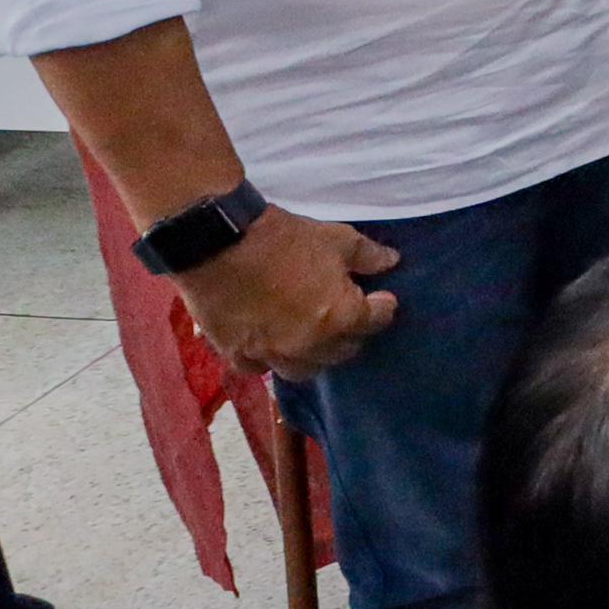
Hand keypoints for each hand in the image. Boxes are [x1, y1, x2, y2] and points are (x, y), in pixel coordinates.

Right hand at [177, 208, 398, 378]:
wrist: (217, 243)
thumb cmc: (283, 239)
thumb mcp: (335, 238)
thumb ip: (368, 255)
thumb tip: (391, 261)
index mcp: (340, 317)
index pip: (375, 321)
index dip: (382, 308)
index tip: (382, 300)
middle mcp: (310, 345)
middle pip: (342, 351)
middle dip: (350, 334)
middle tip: (347, 316)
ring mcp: (272, 354)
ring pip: (304, 369)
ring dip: (314, 355)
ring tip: (313, 336)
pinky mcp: (238, 355)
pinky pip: (262, 368)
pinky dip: (271, 359)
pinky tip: (273, 344)